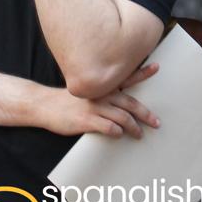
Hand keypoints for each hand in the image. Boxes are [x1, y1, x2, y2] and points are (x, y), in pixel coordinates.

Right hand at [40, 63, 160, 138]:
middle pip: (130, 103)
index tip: (156, 66)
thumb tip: (121, 100)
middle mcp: (101, 94)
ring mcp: (94, 107)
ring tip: (139, 134)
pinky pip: (108, 127)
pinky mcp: (86, 120)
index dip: (142, 72)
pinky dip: (117, 132)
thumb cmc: (68, 100)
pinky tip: (119, 135)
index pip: (126, 77)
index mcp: (102, 86)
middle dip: (145, 114)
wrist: (45, 105)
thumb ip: (103, 93)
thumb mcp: (87, 90)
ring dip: (134, 127)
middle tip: (156, 122)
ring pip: (122, 117)